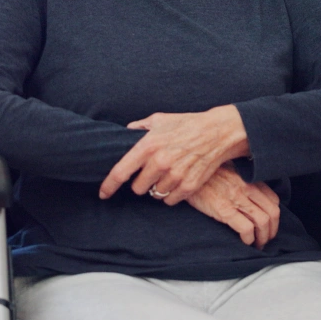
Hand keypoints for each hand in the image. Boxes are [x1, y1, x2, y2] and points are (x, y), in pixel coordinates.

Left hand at [99, 106, 249, 205]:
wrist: (217, 132)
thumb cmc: (187, 124)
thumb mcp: (160, 119)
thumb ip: (139, 127)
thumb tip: (126, 132)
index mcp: (148, 145)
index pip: (121, 171)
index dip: (109, 185)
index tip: (103, 194)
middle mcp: (160, 162)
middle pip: (138, 188)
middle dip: (141, 182)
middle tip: (151, 172)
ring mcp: (175, 175)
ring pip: (155, 195)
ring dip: (157, 188)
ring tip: (166, 175)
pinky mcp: (189, 185)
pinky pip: (170, 199)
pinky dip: (171, 194)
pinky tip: (177, 181)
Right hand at [184, 164, 279, 249]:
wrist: (185, 174)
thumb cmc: (205, 175)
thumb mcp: (228, 171)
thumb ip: (241, 181)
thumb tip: (251, 196)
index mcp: (248, 179)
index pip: (273, 199)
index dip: (274, 216)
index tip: (270, 225)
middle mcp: (246, 187)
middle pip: (272, 212)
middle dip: (272, 230)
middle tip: (266, 239)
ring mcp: (236, 198)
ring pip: (263, 222)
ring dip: (263, 238)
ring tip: (257, 245)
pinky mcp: (223, 209)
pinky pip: (246, 228)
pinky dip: (249, 239)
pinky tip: (245, 242)